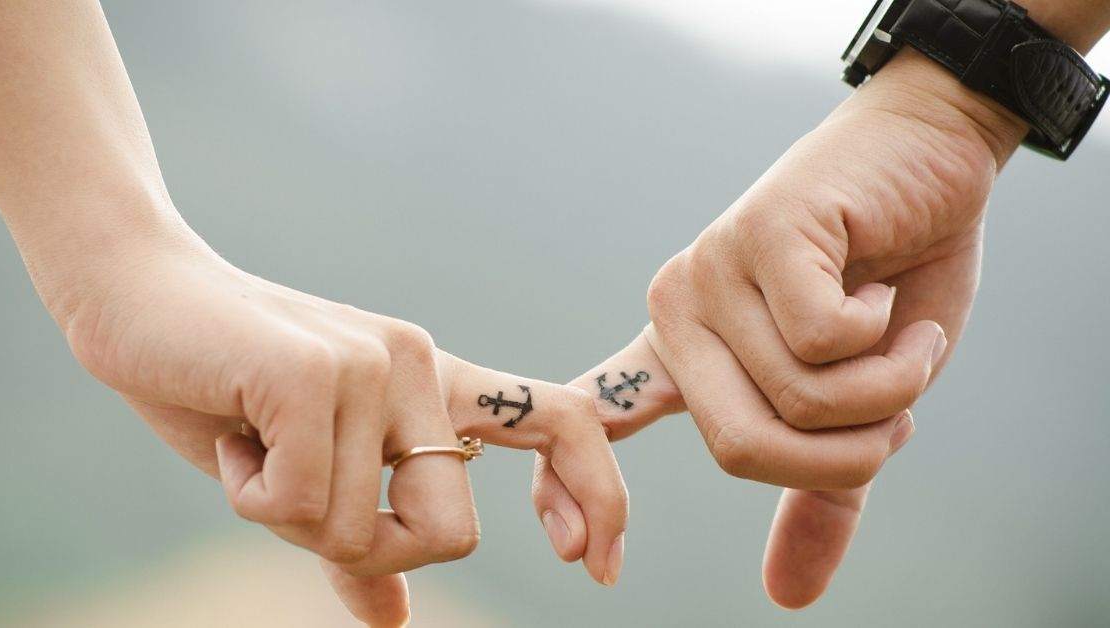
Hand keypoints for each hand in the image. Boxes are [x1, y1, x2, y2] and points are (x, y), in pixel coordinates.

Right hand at [58, 238, 628, 625]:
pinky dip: (251, 497)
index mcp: (432, 385)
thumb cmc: (220, 389)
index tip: (594, 567)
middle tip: (297, 503)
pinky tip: (228, 436)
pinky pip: (305, 503)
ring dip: (290, 520)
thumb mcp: (299, 477)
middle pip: (452, 533)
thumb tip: (396, 621)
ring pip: (366, 530)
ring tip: (249, 447)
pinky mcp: (319, 372)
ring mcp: (374, 365)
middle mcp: (420, 366)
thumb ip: (356, 543)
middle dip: (372, 553)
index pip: (563, 422)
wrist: (133, 297)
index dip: (598, 495)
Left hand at [541, 49, 1029, 608]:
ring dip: (885, 389)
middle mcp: (677, 313)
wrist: (928, 155)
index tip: (582, 560)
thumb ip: (818, 490)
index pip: (597, 423)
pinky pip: (820, 340)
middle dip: (846, 451)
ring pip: (796, 398)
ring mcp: (710, 271)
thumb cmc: (891, 275)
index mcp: (682, 355)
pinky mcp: (758, 235)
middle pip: (740, 447)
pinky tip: (882, 286)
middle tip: (898, 410)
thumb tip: (787, 598)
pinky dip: (886, 338)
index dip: (568, 490)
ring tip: (900, 334)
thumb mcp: (859, 401)